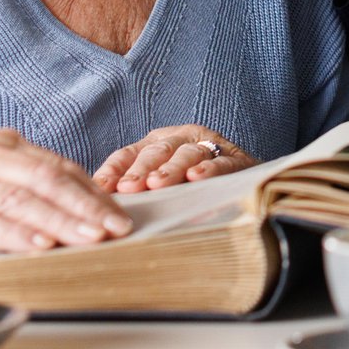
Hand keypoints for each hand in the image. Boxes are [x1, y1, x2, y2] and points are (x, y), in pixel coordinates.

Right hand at [0, 128, 133, 253]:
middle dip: (86, 205)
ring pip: (22, 199)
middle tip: (116, 226)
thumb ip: (23, 182)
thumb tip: (80, 206)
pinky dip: (16, 232)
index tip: (118, 212)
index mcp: (0, 144)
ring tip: (89, 237)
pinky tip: (40, 243)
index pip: (57, 166)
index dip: (91, 190)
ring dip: (60, 221)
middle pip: (46, 179)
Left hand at [93, 124, 258, 192]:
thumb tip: (101, 209)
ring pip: (186, 153)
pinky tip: (197, 177)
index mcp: (157, 143)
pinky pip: (222, 162)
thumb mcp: (163, 183)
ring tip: (158, 185)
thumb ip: (136, 191)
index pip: (129, 153)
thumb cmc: (194, 186)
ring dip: (171, 168)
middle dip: (141, 170)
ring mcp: (209, 145)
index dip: (114, 169)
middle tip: (129, 188)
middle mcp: (181, 139)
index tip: (102, 188)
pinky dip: (209, 168)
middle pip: (156, 151)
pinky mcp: (235, 158)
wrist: (247, 180)